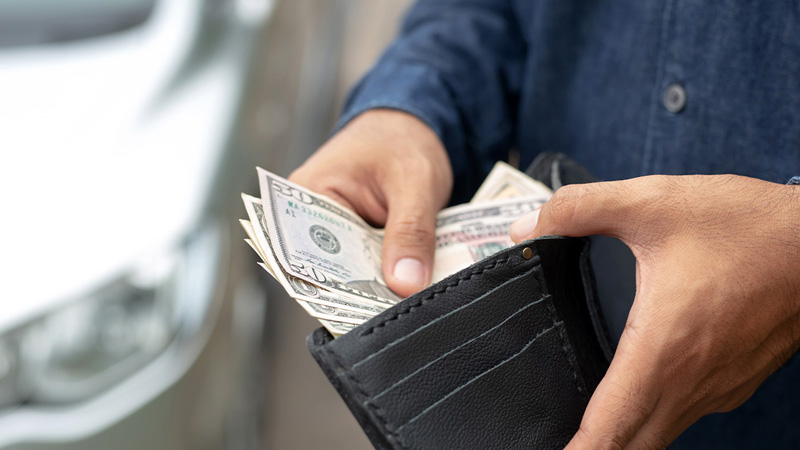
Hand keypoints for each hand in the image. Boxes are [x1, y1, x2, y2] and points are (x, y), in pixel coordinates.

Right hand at [289, 109, 452, 296]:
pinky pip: (372, 271)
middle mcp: (310, 220)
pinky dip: (392, 277)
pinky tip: (413, 285)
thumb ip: (411, 231)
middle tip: (396, 309)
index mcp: (304, 195)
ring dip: (381, 288)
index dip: (334, 286)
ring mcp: (336, 236)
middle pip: (329, 272)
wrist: (415, 127)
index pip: (304, 253)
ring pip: (354, 276)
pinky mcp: (359, 247)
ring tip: (407, 300)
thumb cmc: (402, 140)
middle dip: (363, 293)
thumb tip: (406, 283)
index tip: (365, 309)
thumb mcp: (414, 180)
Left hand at [510, 175, 799, 448]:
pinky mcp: (736, 380)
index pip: (610, 428)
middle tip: (556, 442)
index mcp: (664, 349)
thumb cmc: (747, 226)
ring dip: (624, 439)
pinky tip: (635, 396)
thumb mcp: (652, 203)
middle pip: (634, 446)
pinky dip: (653, 419)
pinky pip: (684, 414)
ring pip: (661, 434)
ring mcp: (719, 387)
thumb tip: (526, 229)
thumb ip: (579, 210)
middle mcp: (693, 382)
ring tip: (588, 430)